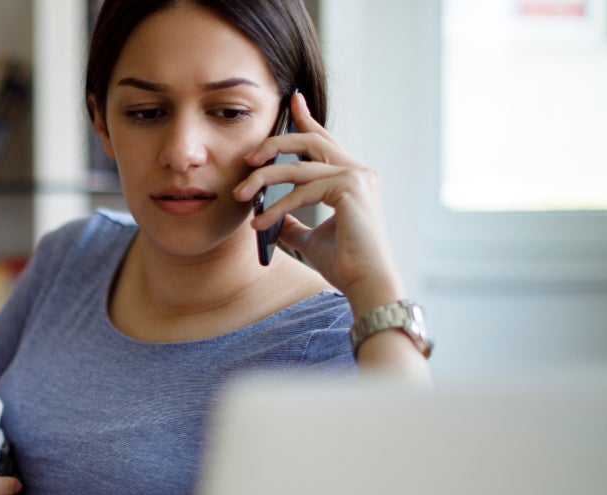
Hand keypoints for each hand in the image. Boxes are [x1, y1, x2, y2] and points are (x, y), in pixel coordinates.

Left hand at [235, 92, 405, 310]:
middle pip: (309, 141)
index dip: (307, 119)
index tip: (292, 100)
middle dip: (273, 145)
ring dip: (263, 179)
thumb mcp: (310, 238)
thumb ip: (293, 223)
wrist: (365, 282)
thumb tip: (271, 217)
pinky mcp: (350, 189)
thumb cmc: (344, 263)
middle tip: (248, 158)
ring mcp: (357, 177)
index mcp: (352, 177)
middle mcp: (358, 171)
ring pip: (299, 165)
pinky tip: (260, 224)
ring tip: (240, 195)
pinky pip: (302, 190)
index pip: (325, 140)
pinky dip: (277, 207)